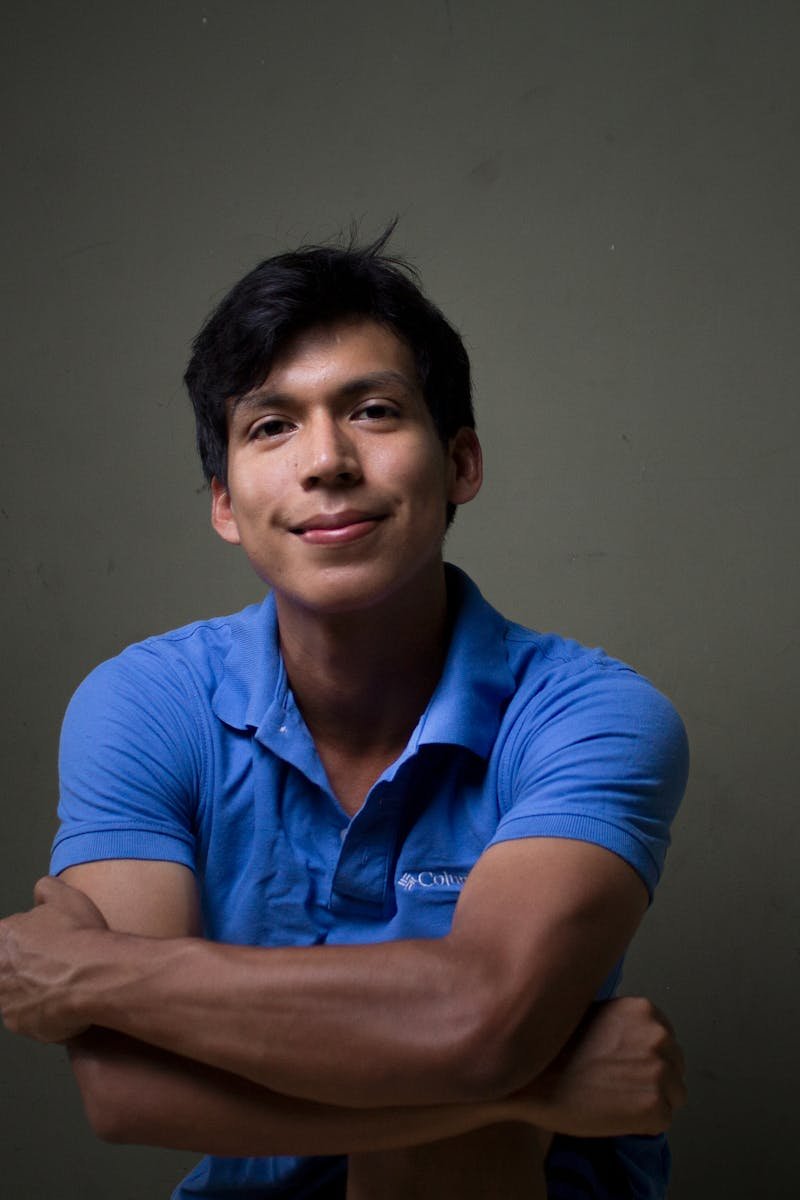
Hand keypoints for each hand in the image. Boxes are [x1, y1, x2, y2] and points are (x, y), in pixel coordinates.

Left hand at [0, 876, 107, 1042]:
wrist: (95, 976)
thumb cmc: (79, 937)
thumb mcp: (66, 896)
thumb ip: (46, 889)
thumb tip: (41, 892)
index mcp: (2, 937)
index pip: (5, 938)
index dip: (26, 941)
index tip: (43, 945)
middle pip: (6, 968)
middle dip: (25, 966)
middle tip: (52, 965)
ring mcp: (4, 1000)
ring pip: (15, 993)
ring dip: (33, 989)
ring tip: (62, 984)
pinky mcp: (18, 1023)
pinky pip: (28, 1017)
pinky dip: (44, 1011)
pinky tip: (65, 1001)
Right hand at [517, 996, 686, 1137]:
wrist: (534, 1078)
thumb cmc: (557, 1047)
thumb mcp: (598, 1016)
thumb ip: (626, 1027)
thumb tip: (640, 1045)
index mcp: (646, 1011)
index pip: (668, 1043)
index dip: (647, 1060)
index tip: (625, 1067)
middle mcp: (660, 1037)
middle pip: (675, 1070)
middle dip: (653, 1080)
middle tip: (618, 1086)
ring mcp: (659, 1073)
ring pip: (673, 1097)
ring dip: (650, 1102)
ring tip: (615, 1100)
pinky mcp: (654, 1107)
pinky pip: (661, 1122)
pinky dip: (642, 1124)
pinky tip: (613, 1114)